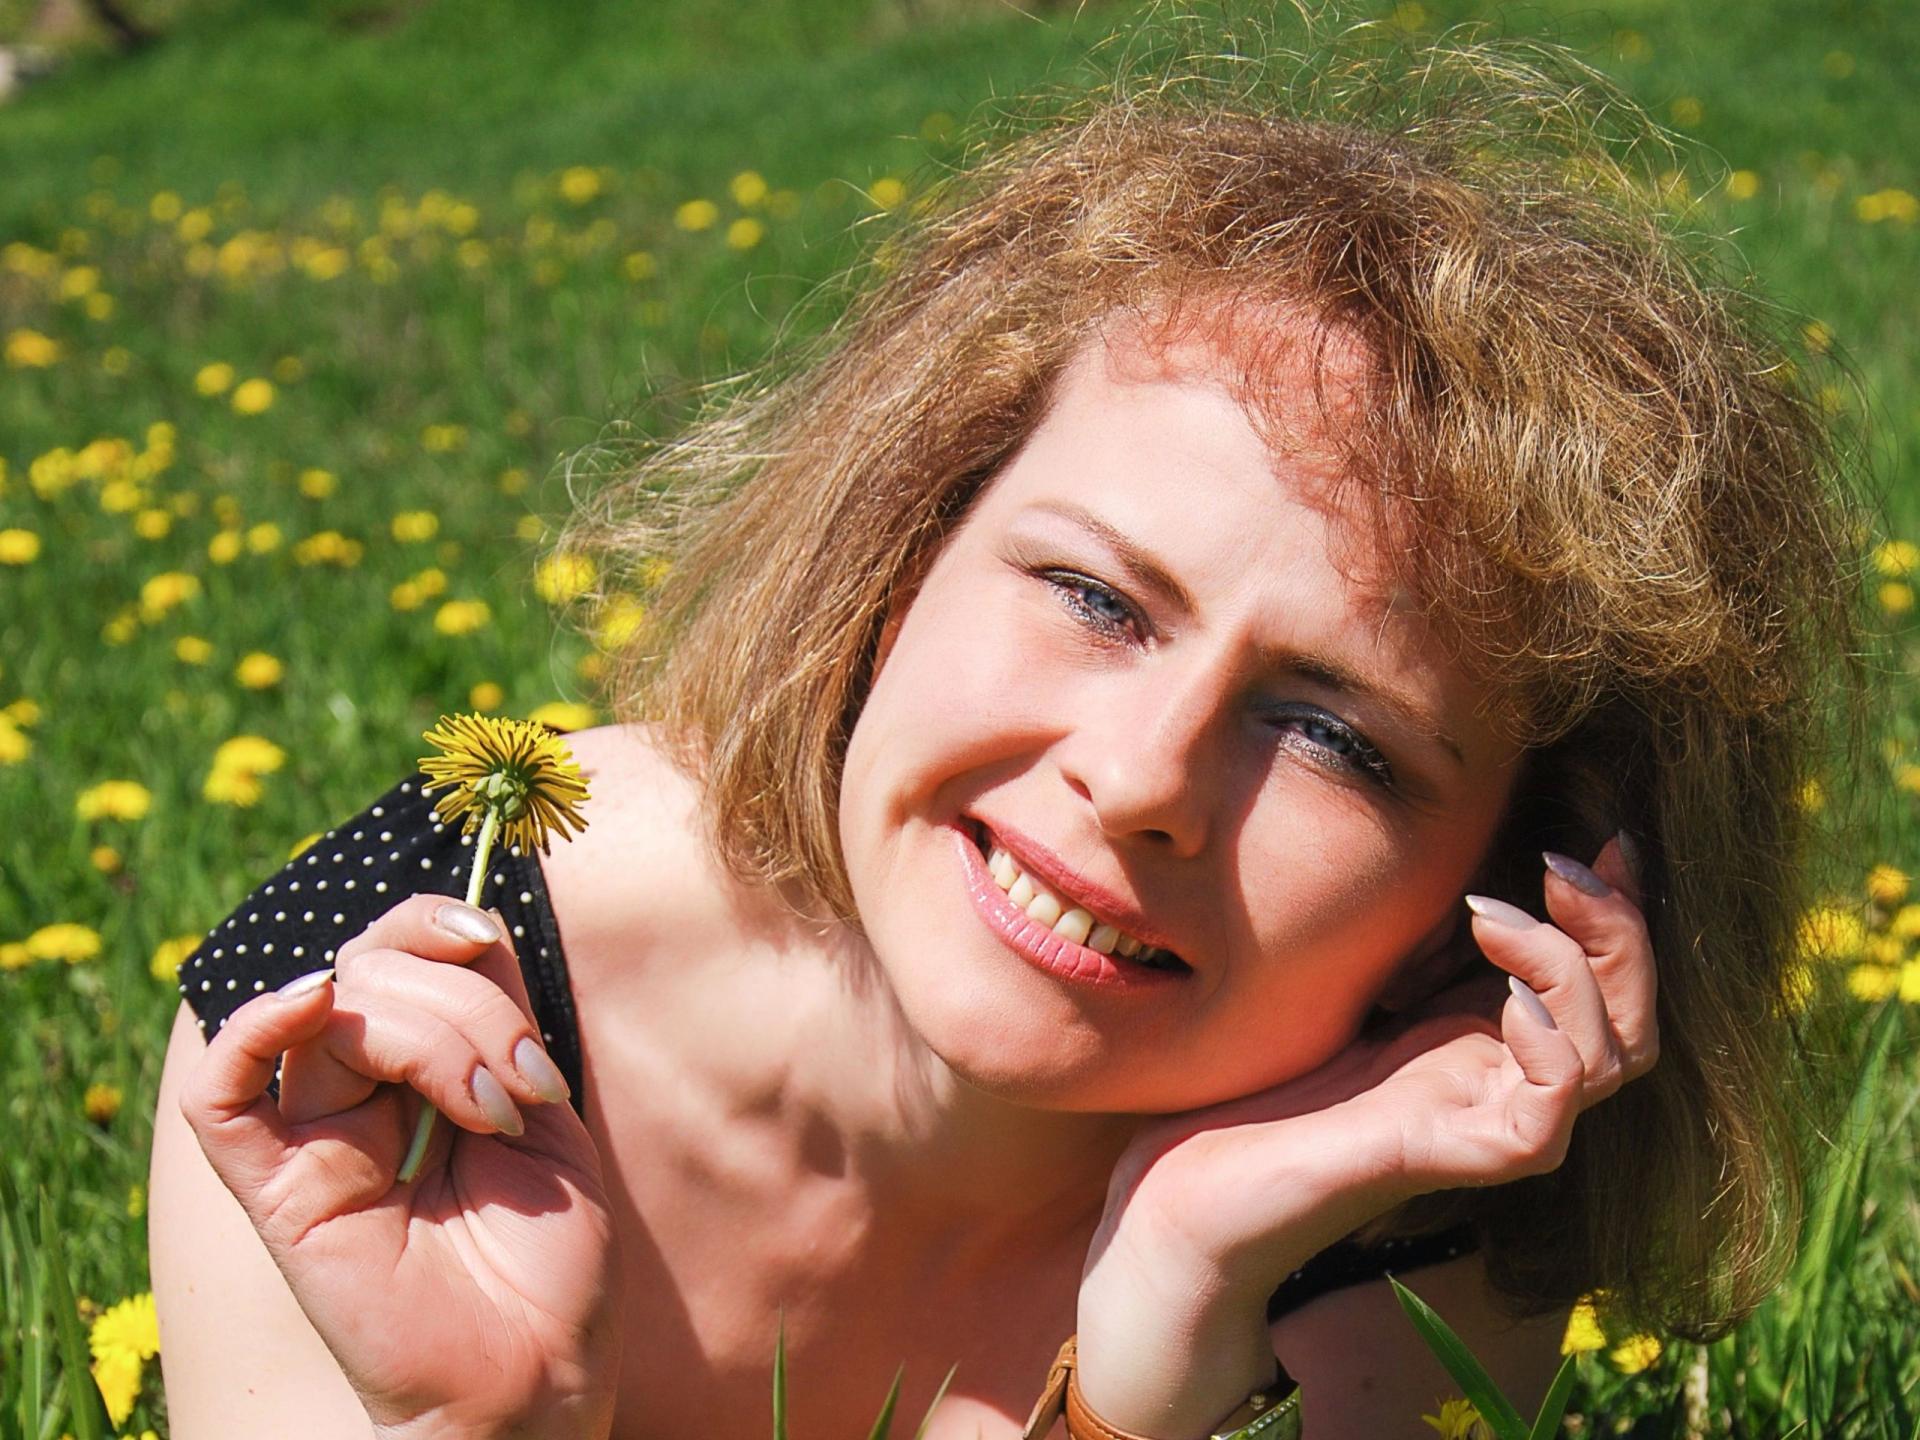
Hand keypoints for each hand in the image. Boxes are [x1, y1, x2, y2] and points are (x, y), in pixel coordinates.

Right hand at [178, 894, 622, 1439]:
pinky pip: (220, 1102)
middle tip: (522, 1085)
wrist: (543, 1374)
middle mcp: (356, 1096)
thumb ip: (496, 1013)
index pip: (399, 949)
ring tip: (493, 1111)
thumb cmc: (550, 1258)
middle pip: (373, 969)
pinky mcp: (280, 1195)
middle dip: (466, 1004)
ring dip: (429, 1032)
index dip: (436, 921)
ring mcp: (313, 1143)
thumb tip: (468, 915)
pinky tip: (310, 1003)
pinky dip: (250, 1032)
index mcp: (418, 1069)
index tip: (484, 936)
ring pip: (331, 1015)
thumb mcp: (542, 1106)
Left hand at [1075, 837, 1655, 1435]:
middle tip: (1562, 863)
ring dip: (1570, 968)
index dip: (1619, 911)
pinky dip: (1551, 1043)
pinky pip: (1551, 1109)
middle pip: (1634, 1021)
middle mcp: (1510, 1088)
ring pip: (1613, 1058)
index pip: (1606, 984)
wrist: (1201, 1171)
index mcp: (1494, 1044)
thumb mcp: (1364, 976)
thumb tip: (1474, 867)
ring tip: (1490, 916)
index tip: (1601, 839)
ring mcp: (1494, 1129)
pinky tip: (1507, 996)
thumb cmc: (1270, 1074)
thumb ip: (1427, 938)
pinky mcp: (1462, 1159)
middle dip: (1619, 930)